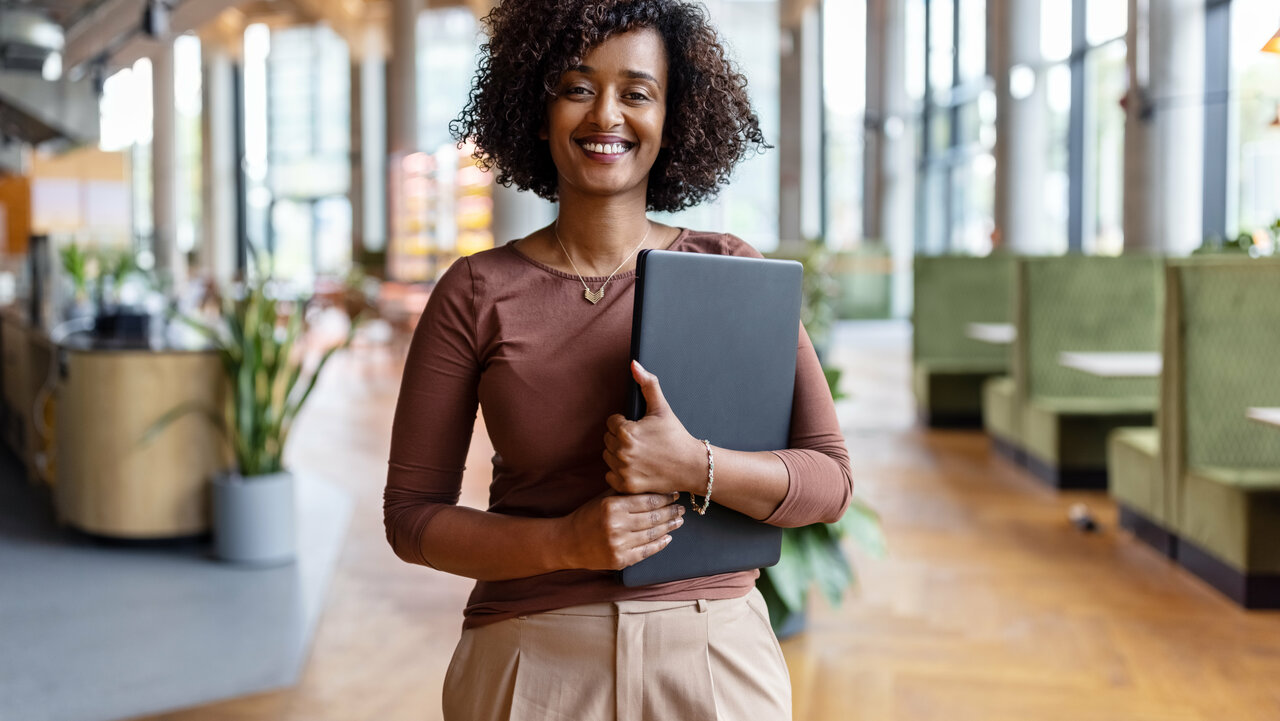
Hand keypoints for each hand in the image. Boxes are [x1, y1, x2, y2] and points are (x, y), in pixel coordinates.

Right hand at [562, 491, 685, 570]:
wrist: (567, 542)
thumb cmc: (587, 516)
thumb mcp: (603, 499)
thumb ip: (625, 493)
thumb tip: (654, 486)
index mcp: (612, 506)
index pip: (647, 501)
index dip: (664, 498)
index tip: (675, 494)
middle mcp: (616, 526)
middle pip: (653, 518)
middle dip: (671, 512)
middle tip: (681, 508)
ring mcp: (619, 545)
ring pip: (652, 534)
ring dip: (669, 527)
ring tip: (679, 521)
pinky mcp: (620, 561)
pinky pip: (646, 552)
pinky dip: (659, 544)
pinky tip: (667, 537)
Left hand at [603, 361, 704, 495]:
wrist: (691, 466)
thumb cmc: (676, 436)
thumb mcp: (662, 408)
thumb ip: (647, 384)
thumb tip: (634, 364)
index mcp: (626, 431)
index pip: (611, 422)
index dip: (626, 423)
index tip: (641, 429)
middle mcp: (622, 451)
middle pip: (608, 439)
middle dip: (621, 438)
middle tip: (642, 442)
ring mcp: (623, 470)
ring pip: (608, 457)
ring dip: (619, 455)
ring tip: (639, 454)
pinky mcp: (625, 486)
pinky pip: (610, 476)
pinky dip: (620, 473)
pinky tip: (636, 468)